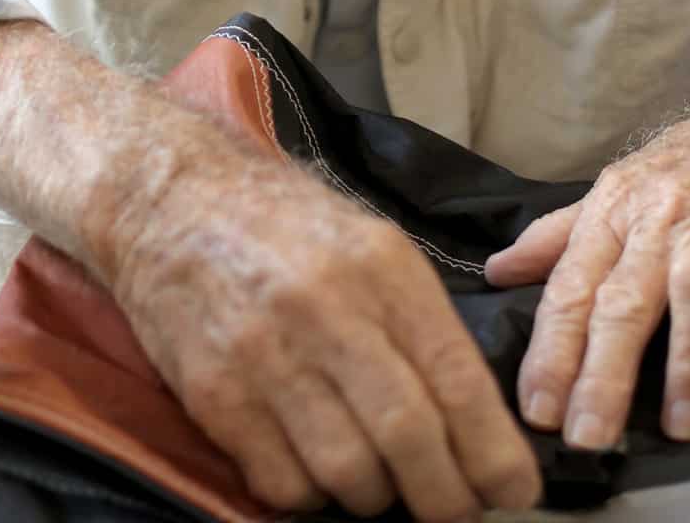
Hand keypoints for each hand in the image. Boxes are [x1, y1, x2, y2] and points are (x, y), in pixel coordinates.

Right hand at [106, 132, 541, 521]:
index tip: (516, 488)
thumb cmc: (285, 223)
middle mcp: (328, 310)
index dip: (493, 449)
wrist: (173, 199)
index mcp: (381, 266)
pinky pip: (282, 483)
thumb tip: (474, 415)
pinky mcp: (215, 395)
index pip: (455, 378)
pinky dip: (311, 495)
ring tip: (381, 483)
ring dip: (376, 497)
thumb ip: (419, 320)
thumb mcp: (370, 243)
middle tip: (457, 510)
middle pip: (408, 437)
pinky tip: (315, 468)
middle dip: (446, 496)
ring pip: (347, 473)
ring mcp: (266, 355)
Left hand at [484, 67, 689, 450]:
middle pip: (623, 300)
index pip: (572, 285)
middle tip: (586, 436)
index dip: (552, 349)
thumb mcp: (622, 186)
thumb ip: (561, 234)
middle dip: (601, 372)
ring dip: (685, 366)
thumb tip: (498, 271)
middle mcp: (663, 219)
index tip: (535, 407)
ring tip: (677, 429)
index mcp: (616, 207)